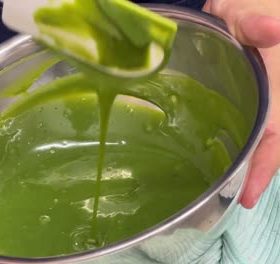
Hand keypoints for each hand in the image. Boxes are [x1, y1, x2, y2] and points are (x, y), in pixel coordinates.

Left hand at [203, 0, 279, 208]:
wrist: (253, 4)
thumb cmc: (249, 6)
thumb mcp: (245, 11)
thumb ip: (255, 21)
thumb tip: (272, 28)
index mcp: (277, 86)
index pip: (275, 134)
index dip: (265, 166)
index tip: (249, 196)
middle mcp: (278, 97)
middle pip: (276, 142)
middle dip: (261, 172)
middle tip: (239, 199)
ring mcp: (272, 96)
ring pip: (271, 136)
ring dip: (258, 160)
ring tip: (236, 184)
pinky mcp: (261, 95)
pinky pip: (262, 125)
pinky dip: (252, 143)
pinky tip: (236, 153)